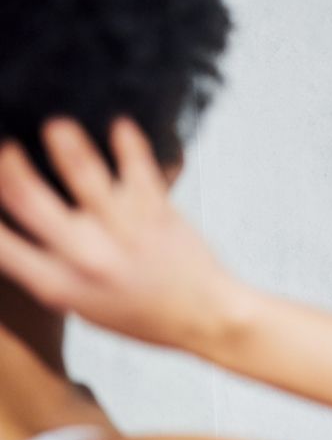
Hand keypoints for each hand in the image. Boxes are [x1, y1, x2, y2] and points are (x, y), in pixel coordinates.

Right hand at [0, 118, 241, 350]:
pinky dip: (130, 144)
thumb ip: (53, 270)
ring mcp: (125, 231)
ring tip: (57, 126)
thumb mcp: (84, 305)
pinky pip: (140, 168)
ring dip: (68, 146)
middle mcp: (89, 257)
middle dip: (11, 170)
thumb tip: (22, 234)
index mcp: (61, 285)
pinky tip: (121, 124)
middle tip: (6, 150)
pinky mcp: (159, 212)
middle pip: (34, 202)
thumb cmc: (143, 313)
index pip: (3, 247)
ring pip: (86, 176)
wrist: (204, 315)